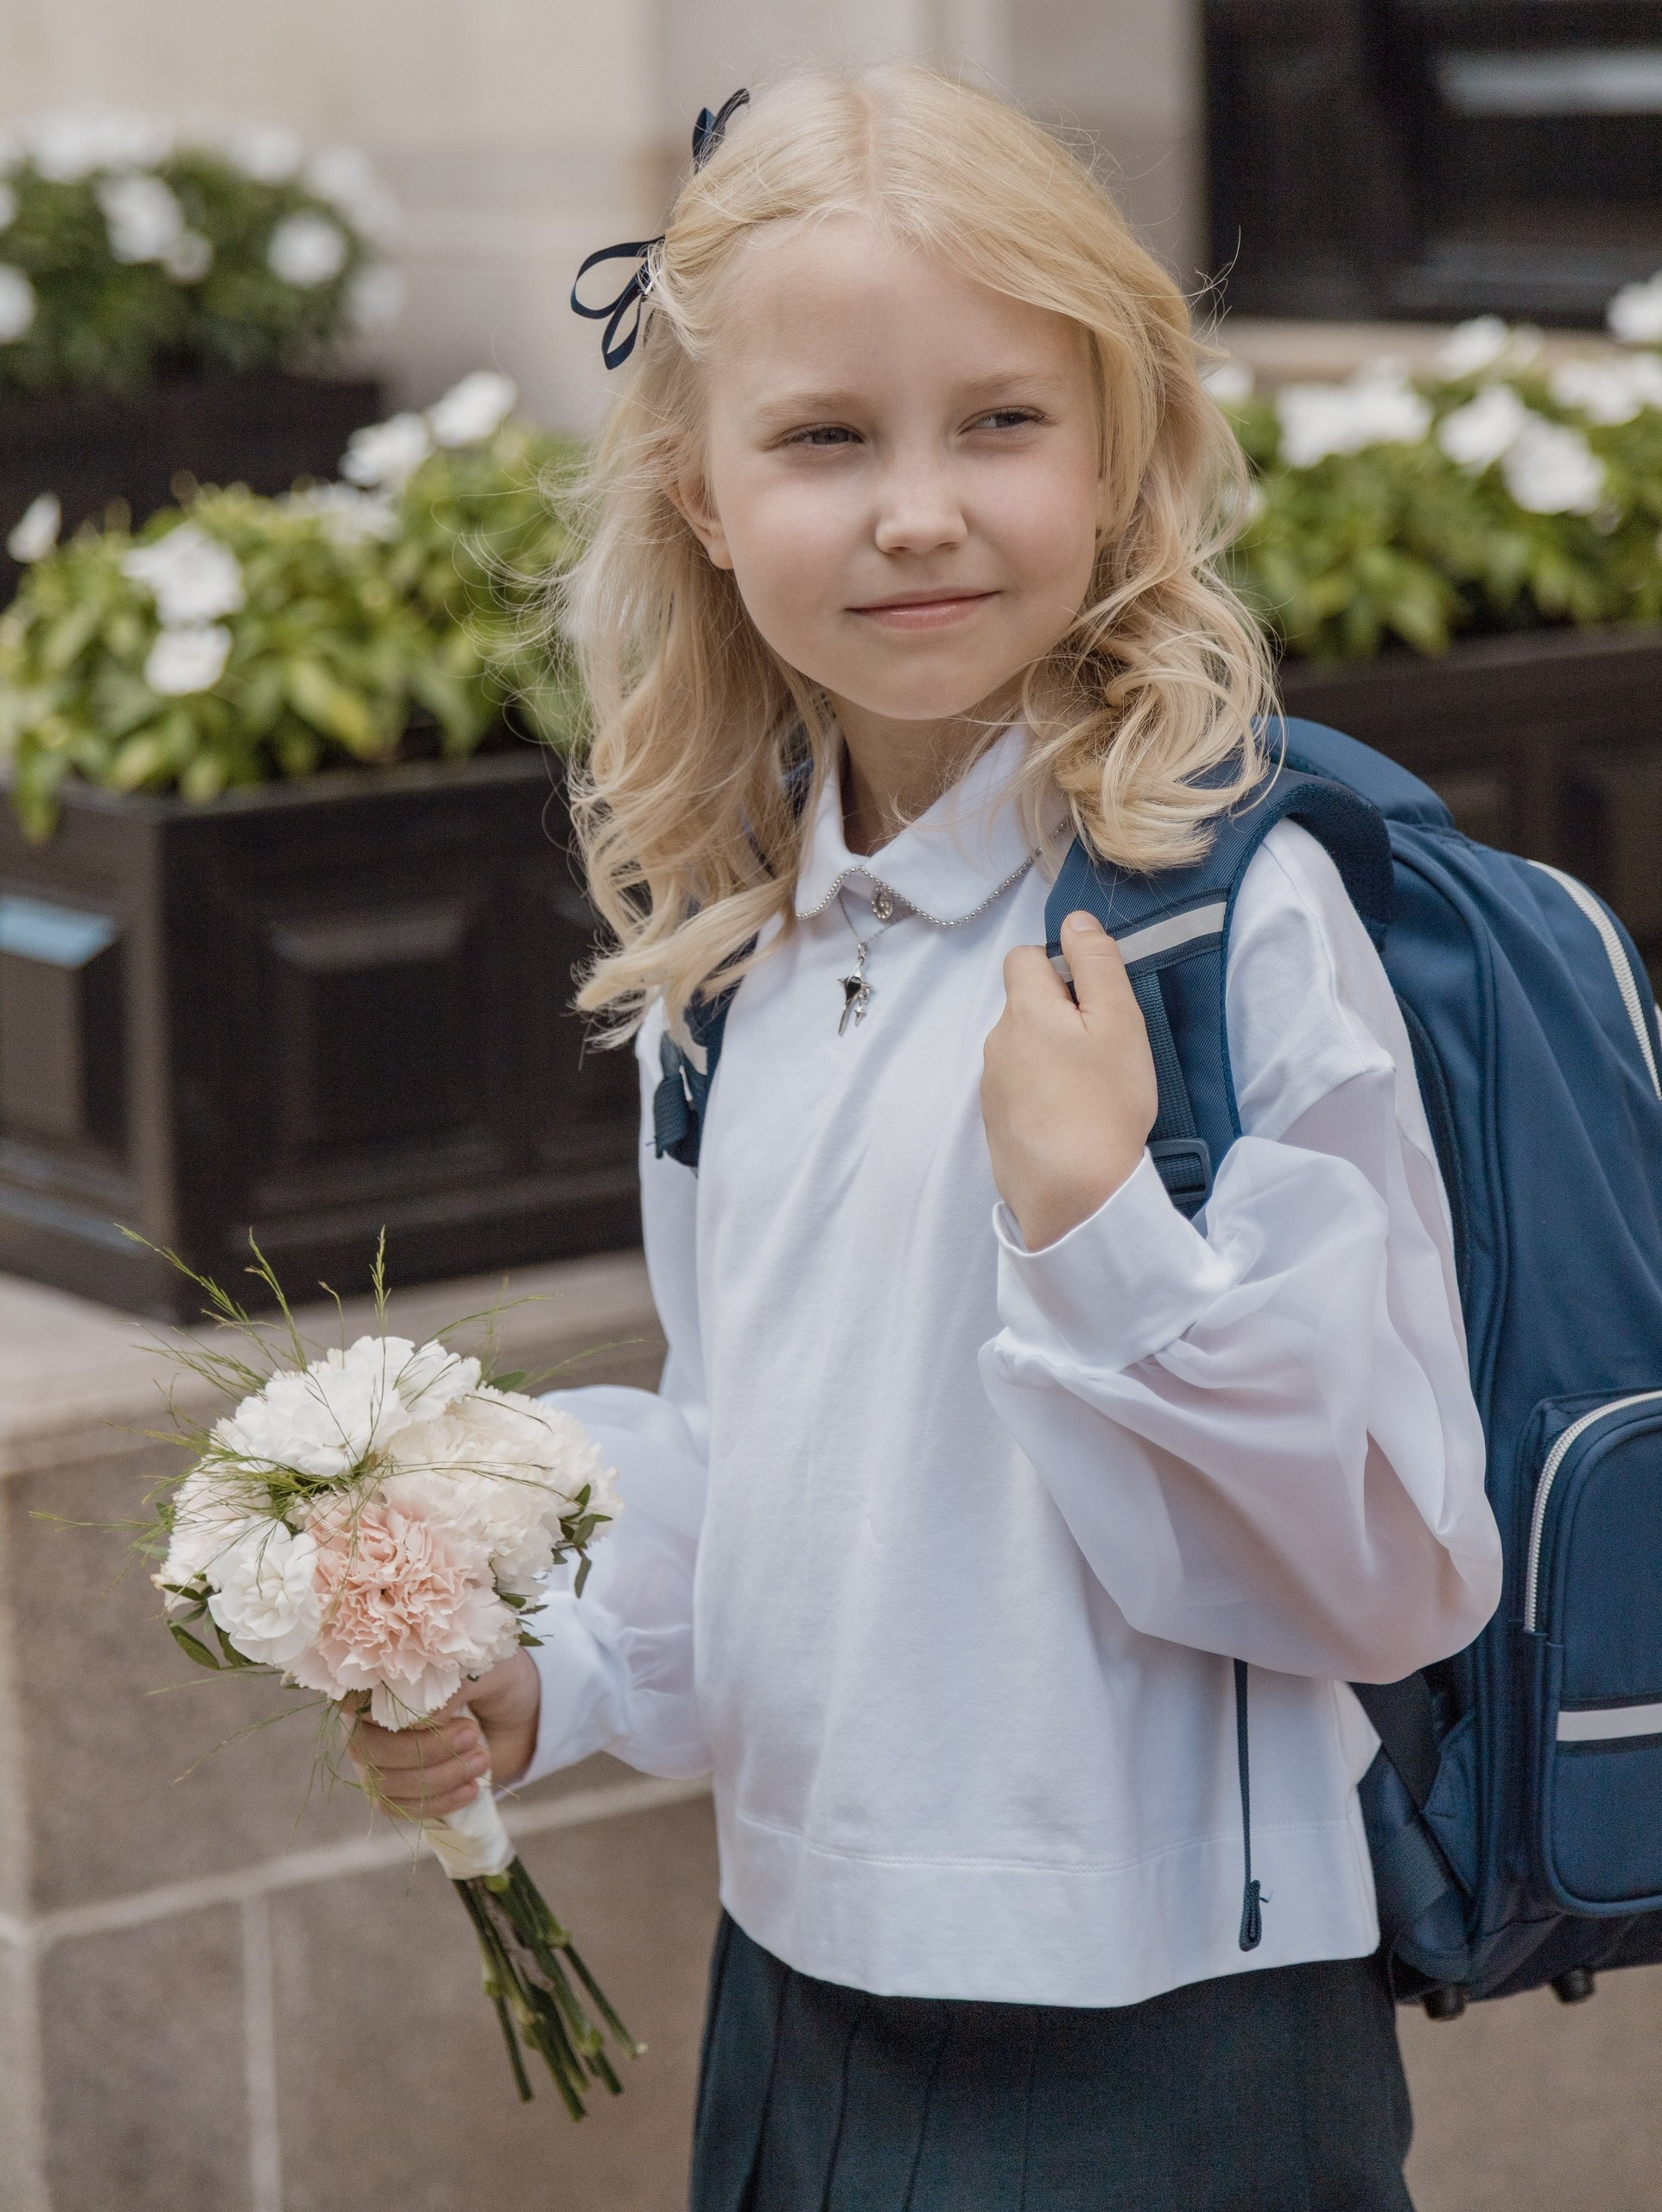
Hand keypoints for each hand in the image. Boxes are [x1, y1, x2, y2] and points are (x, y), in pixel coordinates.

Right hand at [348, 1648, 541, 1820]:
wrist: (517, 1713)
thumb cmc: (494, 1679)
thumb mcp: (482, 1670)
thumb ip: (451, 1686)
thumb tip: (427, 1718)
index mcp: (379, 1677)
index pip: (351, 1699)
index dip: (388, 1711)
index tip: (440, 1712)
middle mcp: (367, 1718)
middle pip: (366, 1748)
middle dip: (424, 1749)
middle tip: (471, 1734)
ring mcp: (377, 1758)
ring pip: (384, 1782)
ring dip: (438, 1777)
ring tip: (482, 1759)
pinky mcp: (395, 1789)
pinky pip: (398, 1807)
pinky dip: (437, 1803)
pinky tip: (471, 1789)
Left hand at [981, 909, 1157, 1250]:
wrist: (1072, 1193)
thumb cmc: (1105, 1101)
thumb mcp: (1119, 1021)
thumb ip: (1096, 963)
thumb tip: (1074, 920)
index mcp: (1024, 1008)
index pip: (1025, 958)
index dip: (1060, 967)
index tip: (1095, 1004)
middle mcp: (996, 1040)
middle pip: (1025, 1005)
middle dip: (1059, 1014)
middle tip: (1102, 1050)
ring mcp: (991, 1084)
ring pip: (1022, 1047)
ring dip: (1050, 1054)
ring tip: (1089, 1090)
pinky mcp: (995, 1122)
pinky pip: (1019, 1087)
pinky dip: (1042, 1091)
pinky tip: (1070, 1118)